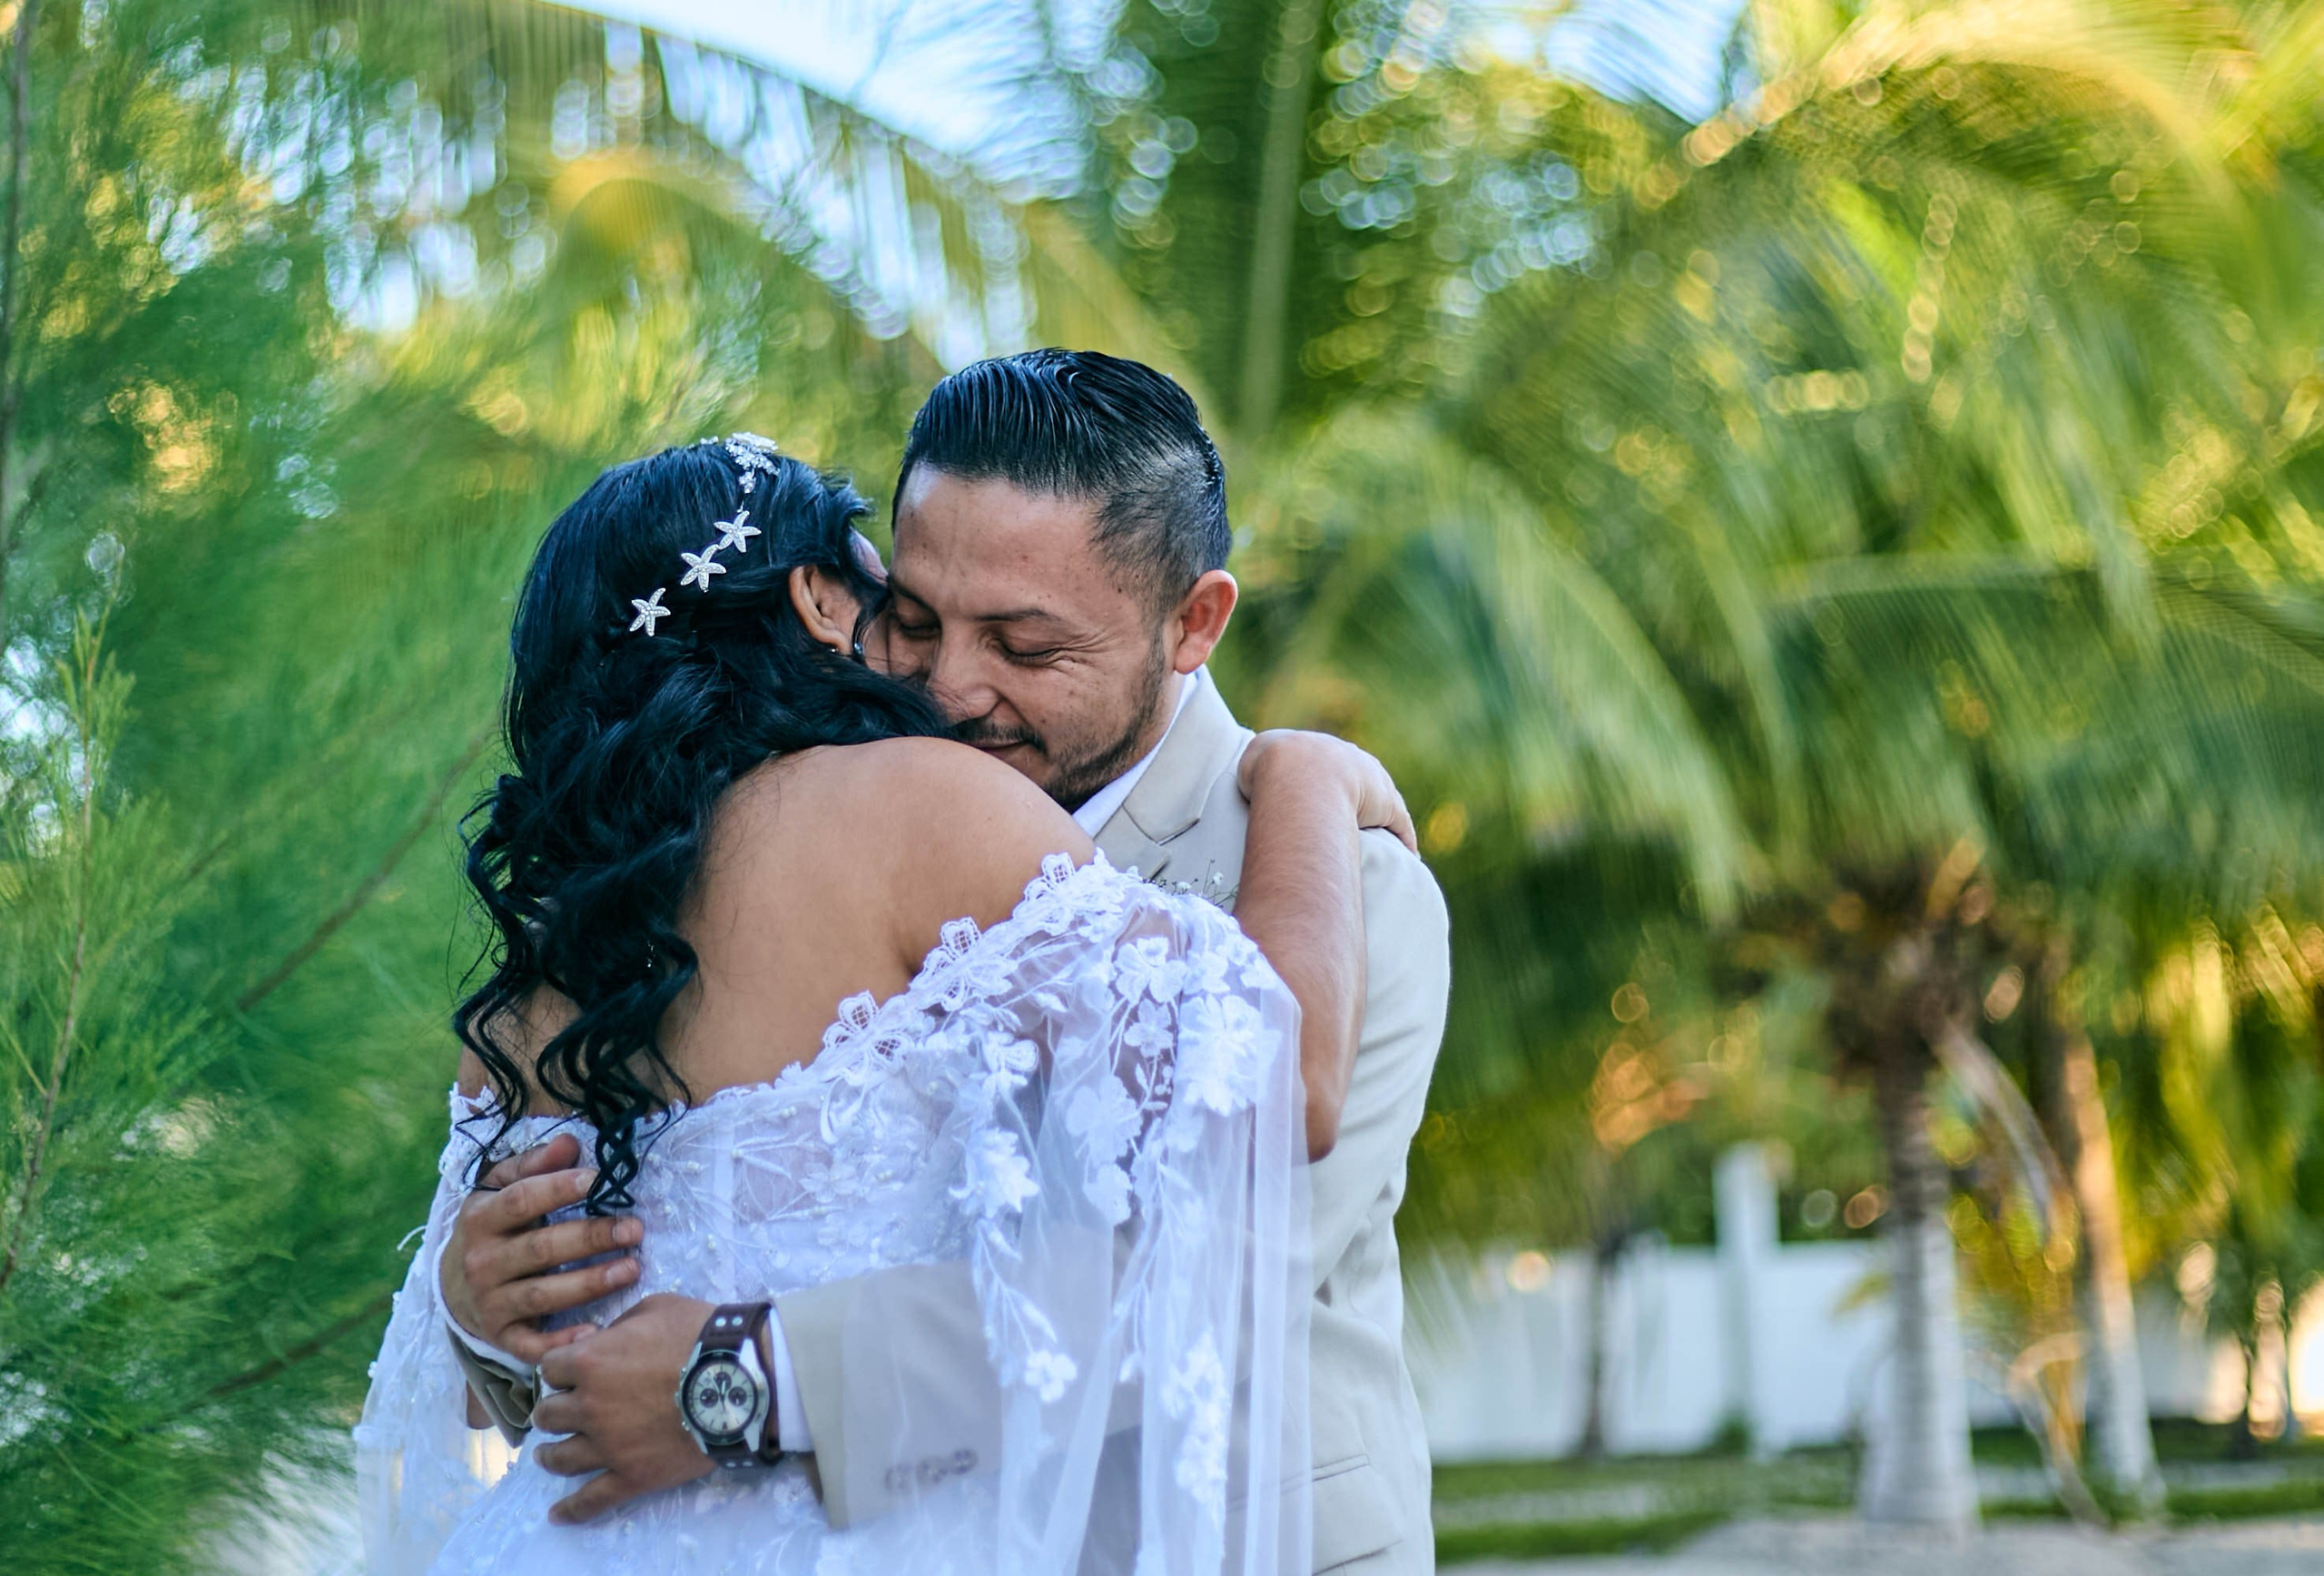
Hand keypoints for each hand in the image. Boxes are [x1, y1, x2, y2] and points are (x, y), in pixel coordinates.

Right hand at [440, 1131, 640, 1364]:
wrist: (454, 1285)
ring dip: (590, 1283)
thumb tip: (569, 1142)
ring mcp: (490, 1302)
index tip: (600, 1179)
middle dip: (591, 1238)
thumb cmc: (494, 1226)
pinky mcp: (501, 1336)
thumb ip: (533, 1164)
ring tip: (631, 1269)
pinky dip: (561, 1341)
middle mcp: (481, 1262)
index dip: (561, 1188)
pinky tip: (594, 1331)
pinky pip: (531, 1344)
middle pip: (541, 1248)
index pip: (522, 1200)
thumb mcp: (501, 1189)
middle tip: (634, 1229)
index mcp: (480, 1218)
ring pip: (542, 1294)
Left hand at [534, 1293, 720, 1522]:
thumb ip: (621, 1324)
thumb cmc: (700, 1335)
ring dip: (550, 1454)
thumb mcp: (657, 1307)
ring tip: (549, 1455)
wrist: (740, 1378)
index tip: (572, 1371)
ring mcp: (608, 1446)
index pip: (550, 1368)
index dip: (561, 1368)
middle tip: (564, 1411)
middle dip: (554, 1409)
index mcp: (590, 1362)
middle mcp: (589, 1406)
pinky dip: (572, 1510)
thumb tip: (604, 1339)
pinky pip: (593, 1500)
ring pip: (560, 1458)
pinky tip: (557, 1515)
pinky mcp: (632, 1476)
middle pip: (548, 1414)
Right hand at [1238, 730, 1417, 854]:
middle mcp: (1349, 757)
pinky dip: (1402, 839)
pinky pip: (1398, 823)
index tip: (1318, 802)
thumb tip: (1252, 786)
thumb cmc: (1268, 769)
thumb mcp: (1252, 761)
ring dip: (1382, 822)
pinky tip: (1407, 857)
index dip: (1321, 784)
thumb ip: (1257, 769)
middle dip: (1356, 799)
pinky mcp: (1388, 803)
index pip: (1325, 765)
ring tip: (1382, 846)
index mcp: (1317, 747)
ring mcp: (1371, 779)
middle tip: (1347, 825)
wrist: (1298, 771)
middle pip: (1357, 780)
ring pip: (1381, 801)